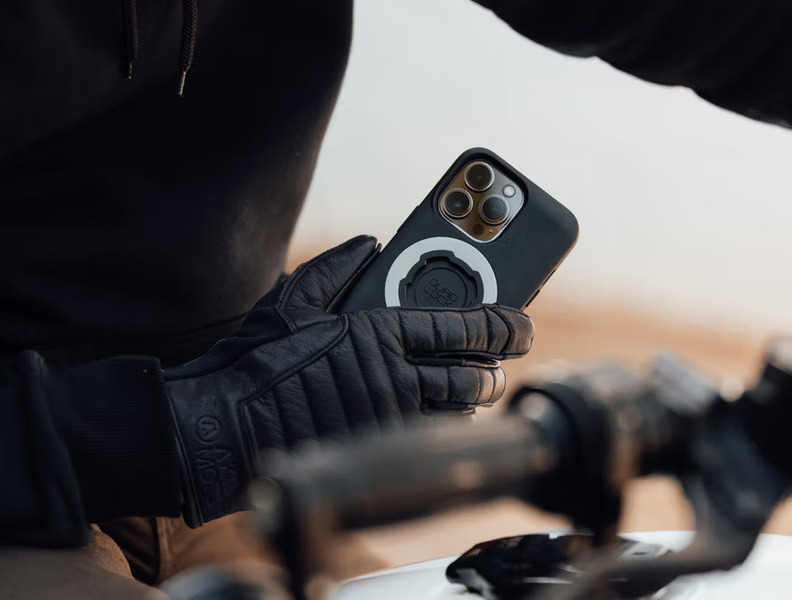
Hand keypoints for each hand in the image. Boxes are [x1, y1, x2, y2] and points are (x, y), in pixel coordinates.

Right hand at [164, 236, 533, 525]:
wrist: (230, 424)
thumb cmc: (259, 361)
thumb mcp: (293, 299)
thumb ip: (337, 267)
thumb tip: (368, 244)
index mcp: (378, 331)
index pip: (464, 326)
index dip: (503, 323)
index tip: (520, 322)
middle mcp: (393, 375)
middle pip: (473, 373)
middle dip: (495, 366)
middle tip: (499, 358)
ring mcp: (389, 415)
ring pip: (458, 408)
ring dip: (474, 396)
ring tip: (476, 383)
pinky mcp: (377, 445)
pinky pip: (430, 433)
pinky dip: (443, 420)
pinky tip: (442, 412)